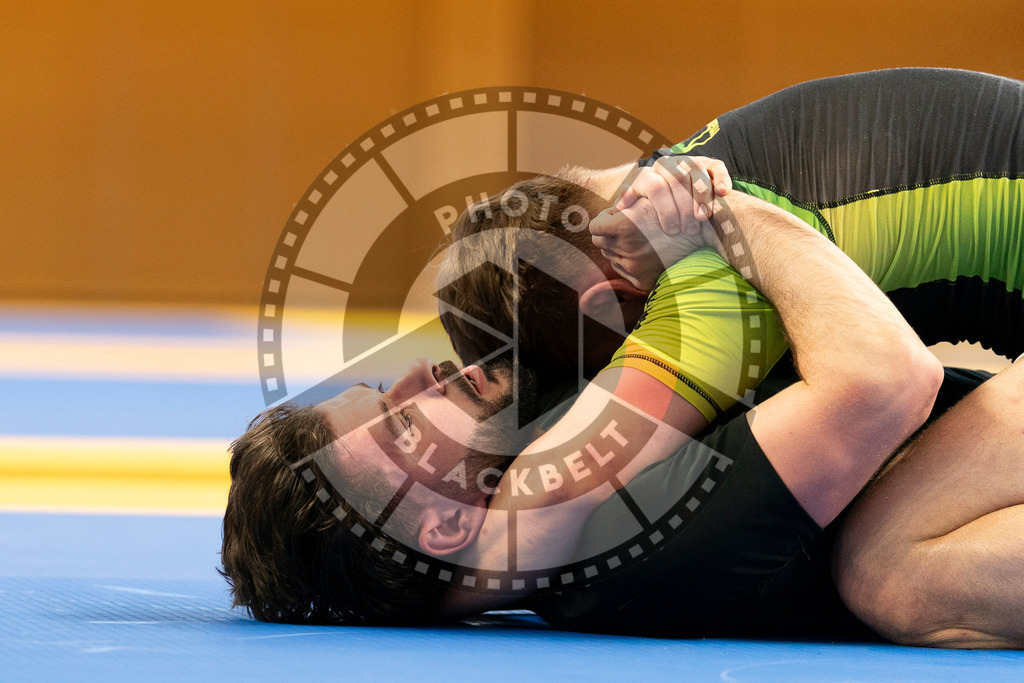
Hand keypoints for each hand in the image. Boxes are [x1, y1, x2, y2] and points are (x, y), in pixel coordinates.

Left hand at [589, 198, 705, 290]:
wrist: (701, 237)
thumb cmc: (674, 210)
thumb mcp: (650, 198)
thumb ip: (627, 199)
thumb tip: (611, 205)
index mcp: (625, 226)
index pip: (595, 226)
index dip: (603, 219)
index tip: (613, 217)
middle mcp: (627, 249)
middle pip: (599, 242)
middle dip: (608, 234)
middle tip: (624, 227)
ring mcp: (634, 267)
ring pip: (609, 256)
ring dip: (617, 247)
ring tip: (637, 238)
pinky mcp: (641, 281)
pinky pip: (622, 269)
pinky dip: (627, 260)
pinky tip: (644, 252)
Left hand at [613, 155, 732, 235]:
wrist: (679, 199)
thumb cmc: (654, 212)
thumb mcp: (638, 209)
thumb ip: (629, 208)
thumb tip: (618, 209)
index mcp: (649, 174)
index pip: (654, 186)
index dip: (663, 209)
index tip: (670, 230)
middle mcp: (668, 165)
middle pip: (677, 180)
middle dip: (682, 206)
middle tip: (686, 230)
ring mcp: (689, 162)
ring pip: (696, 172)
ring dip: (701, 196)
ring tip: (703, 219)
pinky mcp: (710, 164)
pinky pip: (717, 166)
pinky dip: (721, 178)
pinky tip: (723, 193)